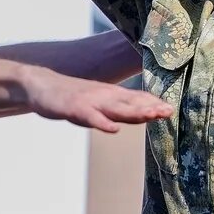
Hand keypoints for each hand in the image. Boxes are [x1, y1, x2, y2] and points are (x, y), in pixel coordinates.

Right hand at [22, 68, 171, 132]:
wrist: (41, 84)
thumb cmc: (73, 95)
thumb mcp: (99, 100)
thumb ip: (120, 107)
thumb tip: (145, 112)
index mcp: (111, 95)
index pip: (137, 99)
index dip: (154, 104)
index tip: (173, 109)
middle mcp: (104, 96)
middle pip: (131, 103)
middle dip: (150, 107)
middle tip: (169, 111)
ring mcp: (89, 102)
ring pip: (114, 108)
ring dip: (134, 112)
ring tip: (151, 115)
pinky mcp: (73, 108)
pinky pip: (89, 117)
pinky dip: (101, 123)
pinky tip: (113, 129)